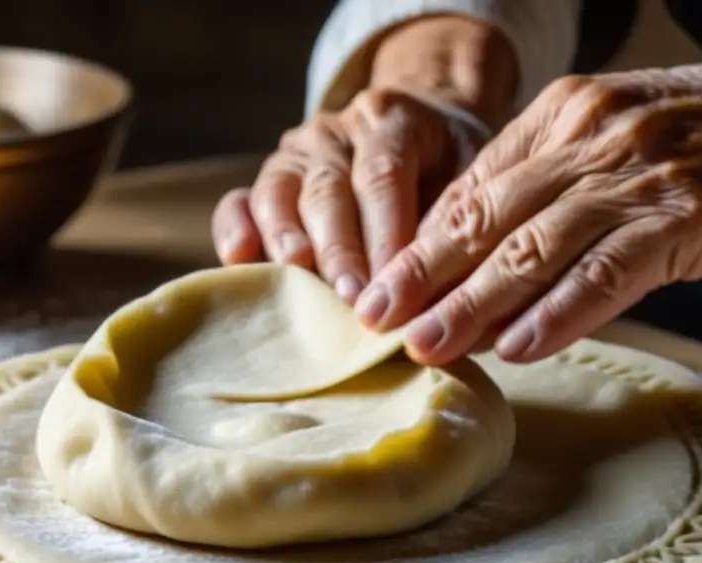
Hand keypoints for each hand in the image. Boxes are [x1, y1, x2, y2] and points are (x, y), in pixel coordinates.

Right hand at [210, 89, 477, 302]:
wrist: (418, 137)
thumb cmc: (448, 175)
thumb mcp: (466, 186)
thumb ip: (451, 231)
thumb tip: (441, 301)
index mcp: (390, 121)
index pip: (382, 175)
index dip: (385, 233)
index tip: (394, 288)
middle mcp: (335, 132)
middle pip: (329, 190)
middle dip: (339, 251)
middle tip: (352, 301)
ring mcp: (295, 155)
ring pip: (278, 194)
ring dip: (287, 243)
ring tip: (299, 282)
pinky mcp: (268, 183)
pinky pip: (240, 203)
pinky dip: (235, 229)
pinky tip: (239, 257)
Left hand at [354, 61, 701, 364]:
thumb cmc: (694, 143)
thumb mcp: (603, 142)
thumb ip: (538, 190)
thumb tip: (470, 263)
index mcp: (555, 118)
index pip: (468, 190)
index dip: (418, 246)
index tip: (380, 291)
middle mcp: (584, 141)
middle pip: (484, 218)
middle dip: (423, 275)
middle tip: (377, 321)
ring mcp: (632, 177)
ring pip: (532, 248)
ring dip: (473, 303)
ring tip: (429, 345)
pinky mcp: (680, 217)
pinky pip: (604, 273)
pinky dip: (557, 313)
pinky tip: (517, 347)